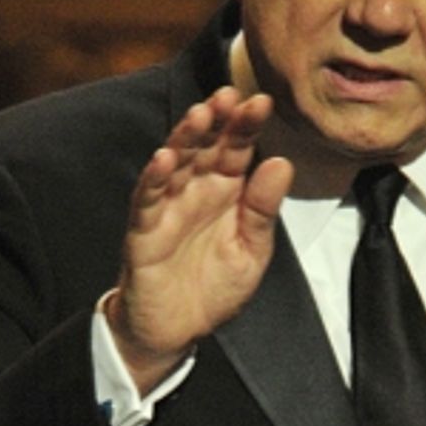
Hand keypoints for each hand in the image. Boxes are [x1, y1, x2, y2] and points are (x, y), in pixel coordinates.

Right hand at [106, 86, 293, 392]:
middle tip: (230, 94)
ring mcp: (167, 208)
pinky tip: (162, 159)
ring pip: (174, 164)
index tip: (261, 101)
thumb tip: (281, 163)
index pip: (236, 150)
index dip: (246, 126)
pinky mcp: (143, 232)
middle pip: (204, 147)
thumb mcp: (251, 251)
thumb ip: (263, 210)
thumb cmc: (214, 288)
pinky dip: (153, 179)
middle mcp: (195, 191)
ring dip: (185, 138)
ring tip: (200, 114)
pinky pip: (147, 201)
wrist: (177, 331)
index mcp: (225, 192)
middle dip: (216, 120)